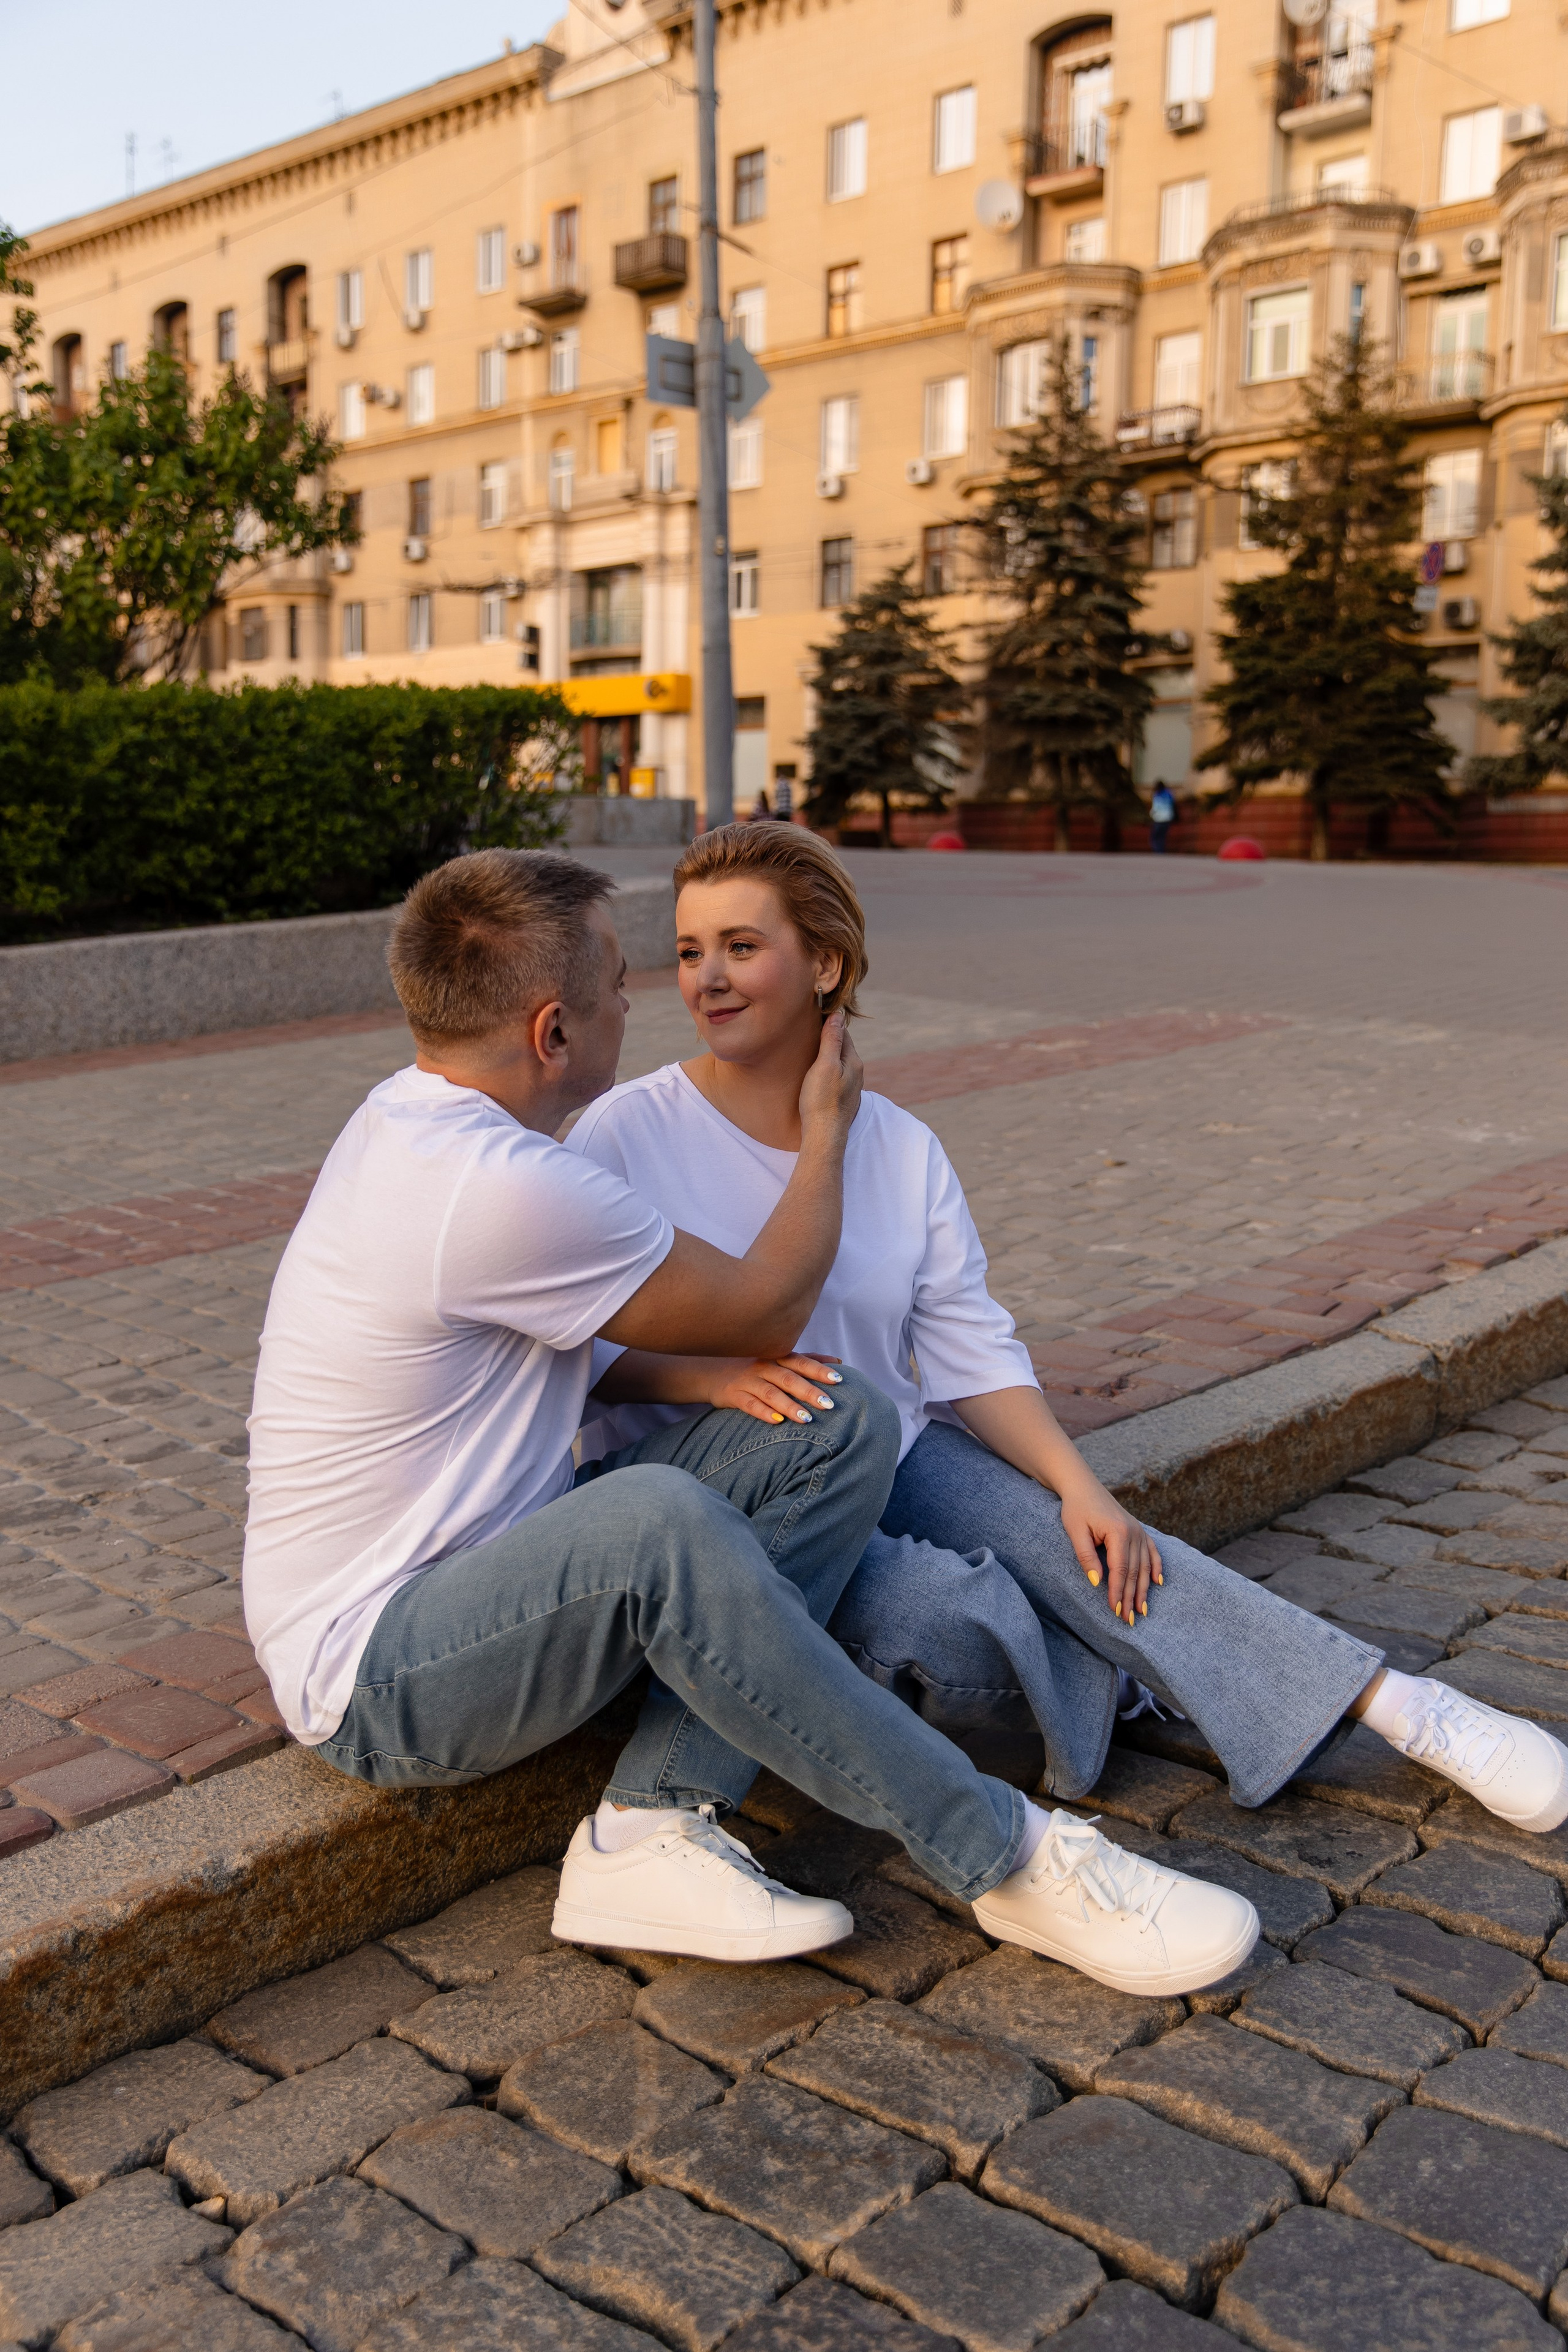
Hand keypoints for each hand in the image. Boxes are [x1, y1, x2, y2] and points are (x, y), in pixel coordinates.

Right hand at [705, 1353, 844, 1426]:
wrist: (712, 1372)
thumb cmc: (755, 1368)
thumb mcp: (779, 1360)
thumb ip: (807, 1360)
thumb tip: (838, 1362)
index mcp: (777, 1357)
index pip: (801, 1362)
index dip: (819, 1370)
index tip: (839, 1379)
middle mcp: (764, 1367)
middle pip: (788, 1378)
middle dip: (809, 1391)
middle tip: (828, 1404)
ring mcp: (748, 1381)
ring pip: (771, 1393)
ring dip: (789, 1406)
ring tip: (807, 1419)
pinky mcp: (734, 1395)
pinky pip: (750, 1405)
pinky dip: (764, 1413)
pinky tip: (778, 1422)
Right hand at [797, 1009, 862, 1149]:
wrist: (824, 1135)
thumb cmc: (821, 1100)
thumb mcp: (824, 1064)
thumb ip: (832, 1039)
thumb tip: (838, 1015)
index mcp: (854, 1062)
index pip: (844, 1034)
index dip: (830, 1024)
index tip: (818, 1016)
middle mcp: (857, 1074)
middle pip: (842, 1049)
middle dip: (830, 1040)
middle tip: (812, 1031)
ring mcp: (851, 1088)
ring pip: (839, 1065)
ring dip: (828, 1057)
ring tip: (812, 1051)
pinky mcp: (842, 1100)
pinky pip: (836, 1078)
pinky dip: (827, 1072)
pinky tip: (817, 1076)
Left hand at [1059, 1474, 1163, 1627]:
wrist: (1083, 1486)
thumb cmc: (1075, 1509)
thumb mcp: (1075, 1532)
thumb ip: (1086, 1557)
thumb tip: (1097, 1582)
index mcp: (1118, 1532)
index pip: (1120, 1570)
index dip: (1117, 1592)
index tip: (1115, 1611)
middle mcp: (1134, 1532)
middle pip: (1134, 1571)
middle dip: (1131, 1597)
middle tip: (1128, 1619)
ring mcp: (1139, 1531)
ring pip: (1145, 1566)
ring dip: (1144, 1589)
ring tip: (1142, 1610)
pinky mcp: (1139, 1530)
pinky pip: (1152, 1551)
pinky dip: (1156, 1567)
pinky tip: (1158, 1582)